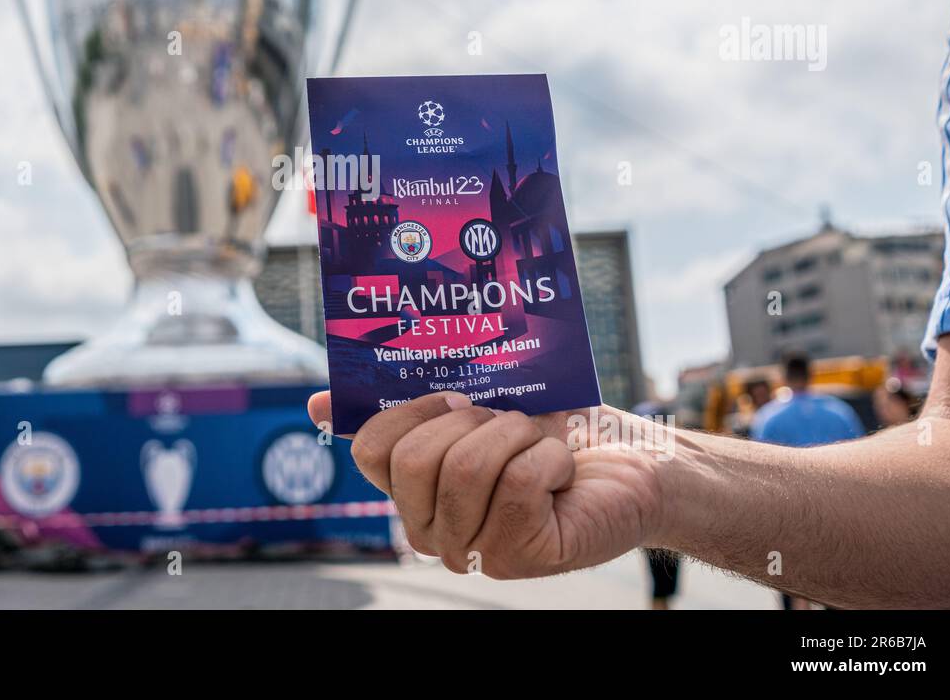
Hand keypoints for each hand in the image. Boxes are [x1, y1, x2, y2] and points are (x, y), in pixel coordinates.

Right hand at [308, 391, 665, 579]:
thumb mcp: (479, 402)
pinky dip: (549, 458)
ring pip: (466, 470)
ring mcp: (476, 549)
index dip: (412, 409)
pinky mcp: (521, 555)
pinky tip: (562, 471)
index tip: (455, 394)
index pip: (372, 450)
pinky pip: (516, 482)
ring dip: (514, 436)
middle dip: (470, 421)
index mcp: (416, 488)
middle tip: (507, 420)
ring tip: (537, 443)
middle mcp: (435, 528)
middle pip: (414, 460)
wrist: (633, 459)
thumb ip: (407, 400)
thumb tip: (317, 402)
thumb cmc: (556, 428)